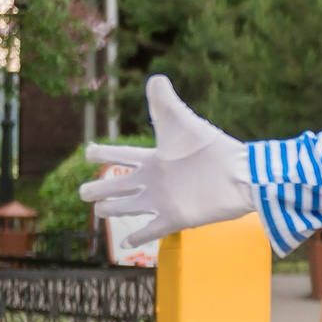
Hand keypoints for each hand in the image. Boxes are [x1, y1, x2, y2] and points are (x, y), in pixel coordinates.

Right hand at [79, 76, 256, 239]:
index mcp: (156, 158)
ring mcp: (165, 201)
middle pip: (121, 185)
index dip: (105, 153)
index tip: (88, 151)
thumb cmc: (210, 147)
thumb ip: (165, 102)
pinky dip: (138, 237)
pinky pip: (152, 230)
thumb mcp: (181, 121)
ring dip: (114, 210)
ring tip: (99, 211)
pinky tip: (125, 244)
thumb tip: (155, 77)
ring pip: (130, 207)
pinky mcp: (176, 218)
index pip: (124, 155)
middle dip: (101, 188)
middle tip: (83, 192)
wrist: (237, 174)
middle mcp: (157, 181)